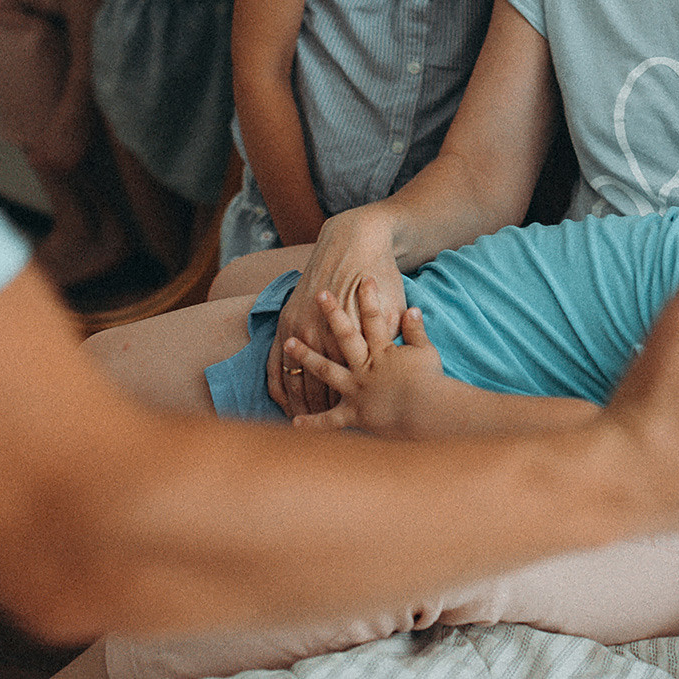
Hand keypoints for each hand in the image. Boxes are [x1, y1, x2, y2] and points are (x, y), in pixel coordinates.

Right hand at [269, 210, 405, 416]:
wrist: (354, 242)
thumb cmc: (381, 277)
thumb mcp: (395, 311)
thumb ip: (396, 340)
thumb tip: (404, 366)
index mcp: (347, 337)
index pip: (343, 386)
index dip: (345, 410)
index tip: (352, 428)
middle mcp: (318, 336)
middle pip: (315, 389)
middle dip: (319, 415)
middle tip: (326, 436)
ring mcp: (298, 328)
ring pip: (292, 380)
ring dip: (296, 405)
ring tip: (300, 426)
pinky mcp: (287, 321)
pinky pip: (274, 362)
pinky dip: (277, 386)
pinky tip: (282, 402)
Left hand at [285, 281, 451, 436]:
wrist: (428, 411)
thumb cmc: (431, 381)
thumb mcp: (426, 352)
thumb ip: (416, 331)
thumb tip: (412, 309)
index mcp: (383, 352)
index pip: (375, 318)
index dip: (370, 298)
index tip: (364, 278)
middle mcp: (365, 367)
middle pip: (346, 336)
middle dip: (333, 313)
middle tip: (319, 294)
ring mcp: (357, 390)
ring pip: (327, 370)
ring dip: (306, 356)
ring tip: (288, 342)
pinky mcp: (355, 414)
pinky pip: (331, 420)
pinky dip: (314, 423)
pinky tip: (295, 421)